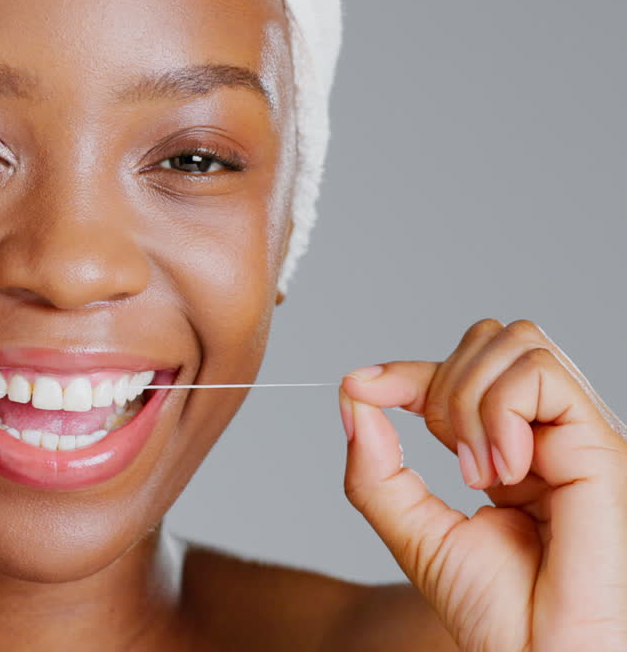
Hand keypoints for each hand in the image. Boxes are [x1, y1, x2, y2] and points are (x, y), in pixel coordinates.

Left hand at [339, 319, 626, 651]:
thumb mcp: (412, 530)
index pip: (460, 373)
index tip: (360, 387)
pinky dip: (500, 411)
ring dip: (470, 402)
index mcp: (509, 452)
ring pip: (515, 343)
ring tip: (480, 474)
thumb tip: (352, 398)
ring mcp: (575, 436)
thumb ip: (376, 469)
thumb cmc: (497, 613)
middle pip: (491, 339)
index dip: (405, 371)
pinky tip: (504, 470)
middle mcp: (547, 435)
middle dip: (441, 383)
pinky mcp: (600, 446)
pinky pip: (541, 373)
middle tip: (448, 459)